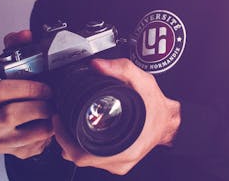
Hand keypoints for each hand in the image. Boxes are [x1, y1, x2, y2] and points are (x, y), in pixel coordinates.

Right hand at [0, 30, 54, 158]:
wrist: (18, 123)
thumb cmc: (18, 95)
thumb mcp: (16, 70)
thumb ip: (18, 47)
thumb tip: (25, 34)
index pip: (1, 90)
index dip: (27, 87)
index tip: (45, 87)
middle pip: (12, 114)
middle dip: (38, 105)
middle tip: (51, 101)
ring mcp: (0, 140)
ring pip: (28, 133)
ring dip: (47, 121)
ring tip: (52, 113)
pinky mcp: (15, 153)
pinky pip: (37, 146)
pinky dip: (49, 135)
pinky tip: (50, 125)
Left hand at [53, 58, 180, 174]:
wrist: (170, 121)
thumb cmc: (157, 106)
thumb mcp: (142, 80)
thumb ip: (120, 68)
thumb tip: (97, 65)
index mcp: (125, 146)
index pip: (81, 154)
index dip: (64, 138)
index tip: (58, 120)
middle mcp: (121, 159)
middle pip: (79, 158)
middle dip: (65, 138)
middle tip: (60, 120)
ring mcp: (120, 163)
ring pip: (85, 160)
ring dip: (73, 143)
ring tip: (67, 124)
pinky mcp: (119, 161)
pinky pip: (94, 159)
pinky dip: (84, 146)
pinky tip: (81, 133)